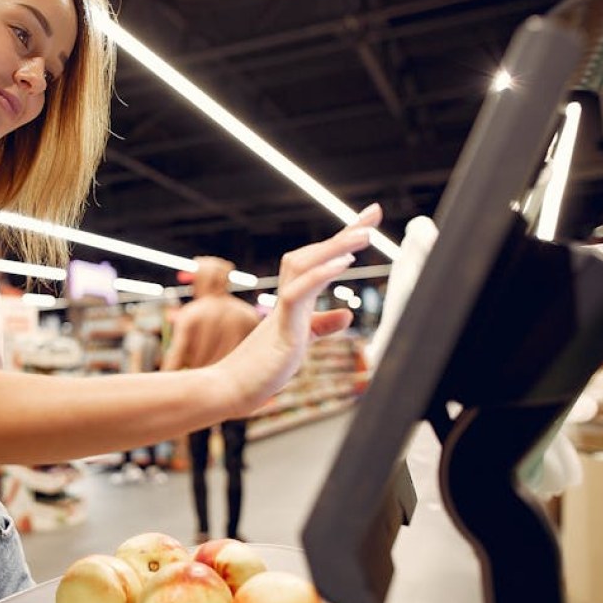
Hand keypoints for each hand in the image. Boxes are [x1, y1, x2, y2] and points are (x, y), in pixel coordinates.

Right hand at [217, 203, 381, 415]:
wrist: (228, 390)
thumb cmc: (259, 370)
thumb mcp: (299, 344)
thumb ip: (320, 326)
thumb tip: (347, 314)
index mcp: (293, 302)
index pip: (319, 263)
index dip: (341, 241)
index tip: (366, 223)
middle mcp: (287, 299)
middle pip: (313, 254)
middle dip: (344, 233)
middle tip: (374, 212)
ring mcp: (283, 311)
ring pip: (305, 266)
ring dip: (335, 247)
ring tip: (365, 234)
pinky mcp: (281, 329)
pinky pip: (298, 293)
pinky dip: (320, 275)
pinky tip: (343, 263)